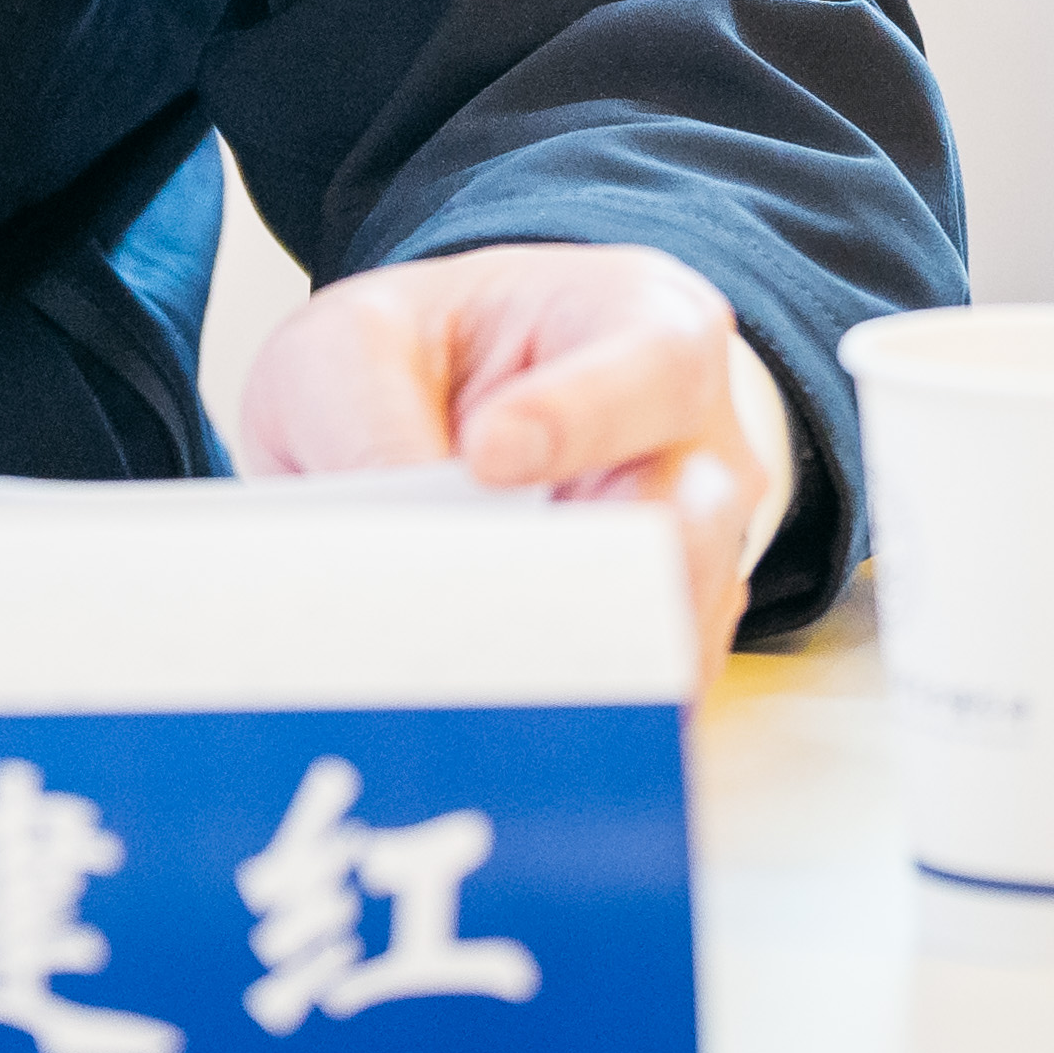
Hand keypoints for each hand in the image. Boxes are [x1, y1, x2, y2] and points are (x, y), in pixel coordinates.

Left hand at [228, 241, 795, 668]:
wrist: (434, 409)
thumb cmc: (421, 359)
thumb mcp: (355, 343)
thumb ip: (364, 415)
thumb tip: (404, 541)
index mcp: (644, 324)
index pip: (648, 369)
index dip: (575, 417)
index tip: (488, 456)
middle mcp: (698, 443)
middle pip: (687, 526)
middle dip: (591, 579)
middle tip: (485, 614)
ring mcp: (694, 552)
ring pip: (670, 632)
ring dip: (572, 663)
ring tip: (472, 693)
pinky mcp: (661, 641)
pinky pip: (637, 696)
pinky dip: (569, 715)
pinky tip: (489, 728)